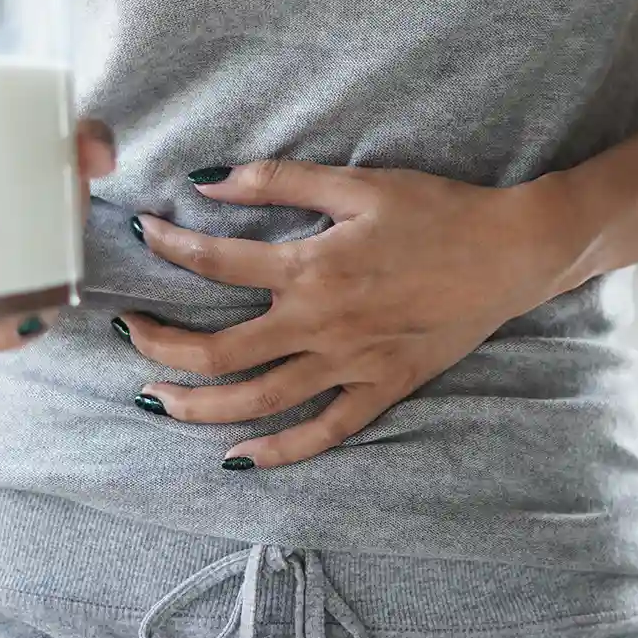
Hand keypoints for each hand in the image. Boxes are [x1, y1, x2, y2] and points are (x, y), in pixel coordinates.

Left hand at [120, 161, 579, 468]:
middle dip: (162, 346)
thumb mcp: (356, 184)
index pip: (218, 263)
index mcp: (312, 268)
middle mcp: (322, 324)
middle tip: (128, 336)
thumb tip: (209, 179)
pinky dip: (280, 451)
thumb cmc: (436, 210)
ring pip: (260, 401)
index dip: (171, 248)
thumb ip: (278, 182)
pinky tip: (239, 458)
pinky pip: (324, 431)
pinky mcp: (382, 388)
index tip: (142, 236)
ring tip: (158, 402)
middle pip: (220, 351)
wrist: (509, 252)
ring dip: (201, 407)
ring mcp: (351, 364)